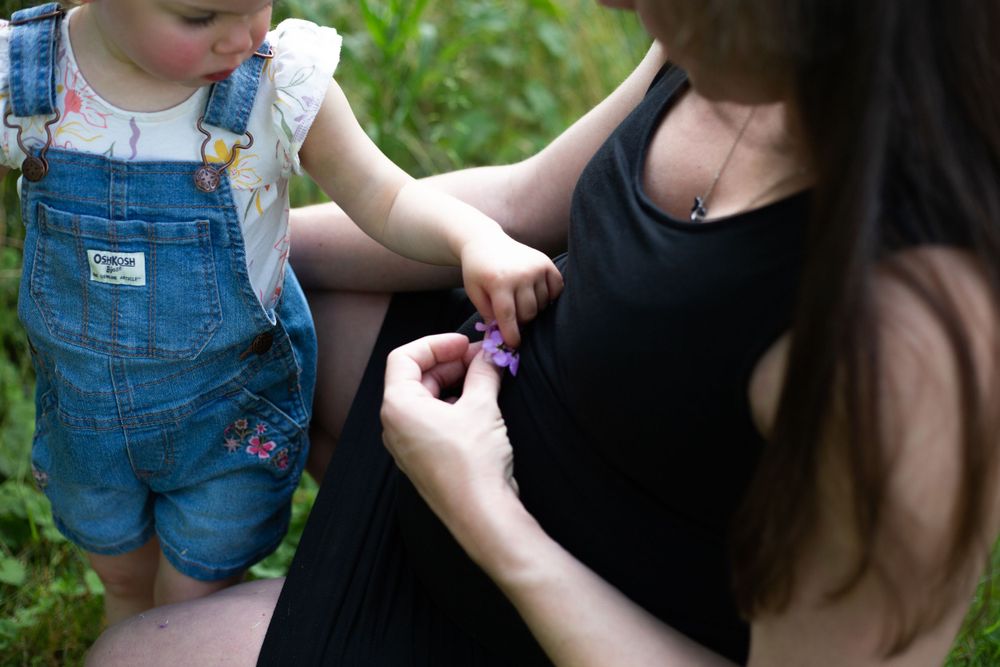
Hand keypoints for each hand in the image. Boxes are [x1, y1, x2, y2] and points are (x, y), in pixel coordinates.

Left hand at [381, 334, 518, 533]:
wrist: (481, 515)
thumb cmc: (474, 462)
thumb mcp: (482, 406)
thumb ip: (483, 372)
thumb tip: (489, 354)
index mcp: (398, 406)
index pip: (405, 357)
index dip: (436, 344)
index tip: (465, 342)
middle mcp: (394, 425)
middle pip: (415, 377)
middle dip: (449, 363)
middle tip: (482, 357)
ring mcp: (406, 445)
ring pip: (425, 399)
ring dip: (453, 383)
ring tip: (485, 378)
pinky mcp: (422, 459)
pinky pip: (431, 421)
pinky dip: (452, 405)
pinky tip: (479, 405)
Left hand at [460, 235, 563, 346]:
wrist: (486, 241)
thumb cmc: (477, 271)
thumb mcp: (474, 292)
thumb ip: (487, 314)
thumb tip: (501, 335)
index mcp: (499, 282)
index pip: (509, 316)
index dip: (512, 334)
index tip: (514, 344)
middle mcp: (521, 274)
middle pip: (529, 312)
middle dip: (521, 320)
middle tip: (513, 316)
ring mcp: (536, 267)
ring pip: (542, 304)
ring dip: (533, 308)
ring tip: (521, 301)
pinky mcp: (546, 263)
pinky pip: (556, 289)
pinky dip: (549, 296)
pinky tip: (536, 294)